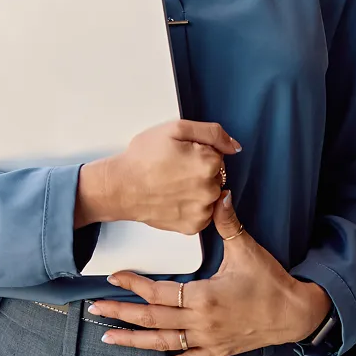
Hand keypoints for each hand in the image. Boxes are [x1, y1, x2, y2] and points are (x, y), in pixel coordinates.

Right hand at [76, 120, 241, 234]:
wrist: (120, 187)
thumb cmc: (142, 158)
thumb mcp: (175, 129)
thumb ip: (212, 133)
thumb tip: (234, 146)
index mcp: (209, 163)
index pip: (218, 155)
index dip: (198, 152)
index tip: (180, 155)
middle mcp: (210, 190)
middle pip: (216, 176)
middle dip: (199, 171)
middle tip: (173, 170)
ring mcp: (202, 211)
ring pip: (210, 195)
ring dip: (197, 190)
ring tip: (172, 185)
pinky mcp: (193, 226)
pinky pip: (202, 214)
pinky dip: (192, 207)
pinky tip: (174, 199)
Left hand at [88, 192, 330, 355]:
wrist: (296, 314)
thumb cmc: (271, 281)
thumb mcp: (248, 250)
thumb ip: (228, 223)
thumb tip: (219, 193)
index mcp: (205, 297)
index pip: (159, 292)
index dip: (134, 284)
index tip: (113, 276)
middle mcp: (202, 322)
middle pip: (153, 319)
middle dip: (121, 313)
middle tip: (95, 308)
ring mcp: (208, 340)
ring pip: (163, 343)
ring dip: (134, 340)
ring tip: (107, 337)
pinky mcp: (217, 351)